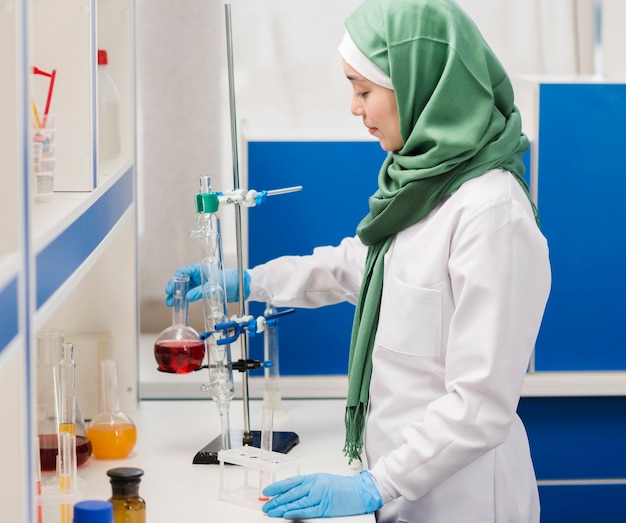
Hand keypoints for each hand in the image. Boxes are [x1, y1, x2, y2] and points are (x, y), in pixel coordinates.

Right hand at [164, 264, 249, 305]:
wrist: (240, 288)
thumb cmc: (229, 281)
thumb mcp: (213, 286)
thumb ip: (199, 291)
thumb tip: (187, 297)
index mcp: (201, 269)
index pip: (184, 272)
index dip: (175, 279)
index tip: (170, 288)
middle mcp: (200, 275)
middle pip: (183, 281)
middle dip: (175, 289)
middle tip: (169, 297)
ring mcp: (201, 283)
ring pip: (186, 288)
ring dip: (179, 295)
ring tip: (171, 303)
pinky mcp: (204, 290)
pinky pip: (192, 293)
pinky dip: (186, 298)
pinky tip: (181, 304)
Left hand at [261, 471, 381, 518]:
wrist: (360, 491)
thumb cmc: (343, 487)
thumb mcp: (323, 481)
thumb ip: (308, 487)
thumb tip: (292, 494)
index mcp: (313, 478)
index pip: (291, 482)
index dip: (277, 487)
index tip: (266, 492)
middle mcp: (314, 485)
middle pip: (291, 493)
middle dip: (276, 500)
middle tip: (266, 506)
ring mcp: (320, 496)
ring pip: (296, 502)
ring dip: (282, 507)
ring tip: (271, 512)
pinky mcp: (325, 507)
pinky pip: (307, 510)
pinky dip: (296, 512)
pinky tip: (286, 513)